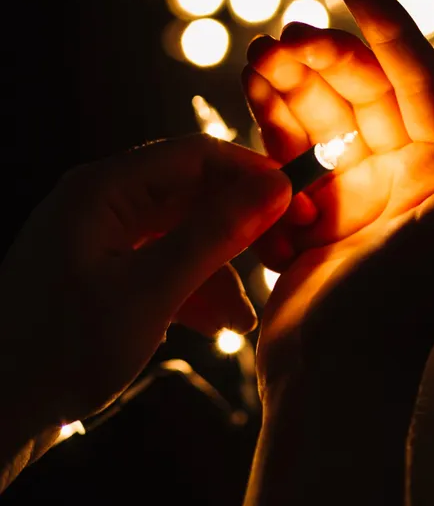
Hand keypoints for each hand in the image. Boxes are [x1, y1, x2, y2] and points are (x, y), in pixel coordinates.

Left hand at [0, 135, 290, 440]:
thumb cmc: (60, 350)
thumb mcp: (152, 292)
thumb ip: (216, 235)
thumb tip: (275, 189)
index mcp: (100, 190)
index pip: (196, 155)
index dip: (253, 175)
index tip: (300, 205)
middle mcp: (99, 203)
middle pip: (193, 195)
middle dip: (240, 229)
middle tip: (284, 258)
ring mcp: (99, 239)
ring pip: (184, 234)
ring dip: (219, 271)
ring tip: (242, 320)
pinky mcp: (102, 274)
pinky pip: (164, 264)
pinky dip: (194, 289)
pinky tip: (213, 325)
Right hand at [242, 0, 433, 395]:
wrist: (333, 384)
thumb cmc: (396, 307)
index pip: (418, 80)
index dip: (389, 28)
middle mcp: (407, 179)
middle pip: (363, 93)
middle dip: (322, 57)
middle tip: (275, 39)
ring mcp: (358, 199)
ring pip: (323, 119)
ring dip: (290, 86)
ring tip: (254, 59)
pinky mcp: (312, 224)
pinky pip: (289, 158)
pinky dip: (268, 130)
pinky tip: (247, 106)